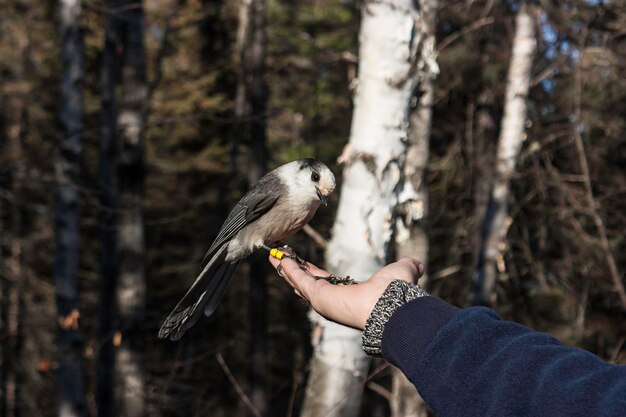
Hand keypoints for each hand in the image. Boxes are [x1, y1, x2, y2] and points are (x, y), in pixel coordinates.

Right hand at [268, 256, 424, 329]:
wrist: (391, 305)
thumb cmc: (397, 291)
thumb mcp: (402, 271)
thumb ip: (408, 267)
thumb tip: (417, 264)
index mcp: (349, 296)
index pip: (325, 283)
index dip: (313, 273)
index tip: (303, 264)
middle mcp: (333, 301)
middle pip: (307, 284)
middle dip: (294, 271)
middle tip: (282, 259)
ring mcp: (323, 300)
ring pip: (299, 282)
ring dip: (287, 269)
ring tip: (274, 257)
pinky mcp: (317, 296)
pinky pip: (299, 280)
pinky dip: (289, 269)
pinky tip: (280, 258)